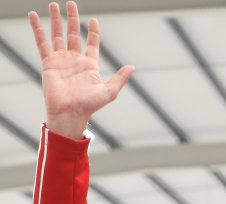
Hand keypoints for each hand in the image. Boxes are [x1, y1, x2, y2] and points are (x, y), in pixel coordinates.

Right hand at [29, 2, 133, 139]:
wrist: (70, 112)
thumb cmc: (89, 105)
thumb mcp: (109, 91)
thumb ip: (120, 78)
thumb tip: (132, 67)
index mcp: (89, 65)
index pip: (91, 43)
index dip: (92, 32)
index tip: (93, 20)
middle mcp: (75, 60)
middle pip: (73, 34)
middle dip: (72, 19)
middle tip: (71, 3)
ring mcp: (61, 60)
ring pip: (58, 35)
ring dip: (56, 20)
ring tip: (54, 4)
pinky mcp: (48, 62)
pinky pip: (41, 42)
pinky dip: (37, 28)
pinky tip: (34, 15)